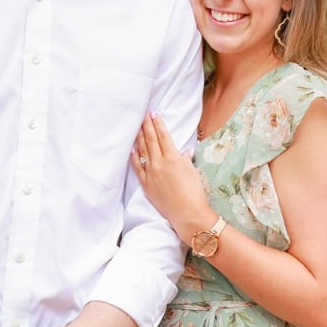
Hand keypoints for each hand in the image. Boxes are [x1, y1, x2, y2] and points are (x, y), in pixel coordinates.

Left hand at [131, 112, 211, 238]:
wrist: (187, 213)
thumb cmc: (194, 192)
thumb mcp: (192, 171)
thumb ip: (186, 160)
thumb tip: (185, 153)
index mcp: (173, 157)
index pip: (163, 136)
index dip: (157, 123)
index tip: (153, 113)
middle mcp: (159, 163)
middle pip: (150, 140)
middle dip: (146, 126)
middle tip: (142, 115)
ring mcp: (151, 173)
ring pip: (142, 151)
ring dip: (139, 137)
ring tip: (136, 127)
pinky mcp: (146, 184)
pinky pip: (137, 167)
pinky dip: (134, 156)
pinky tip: (132, 148)